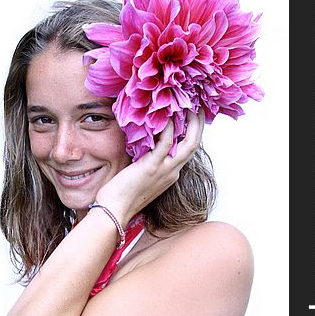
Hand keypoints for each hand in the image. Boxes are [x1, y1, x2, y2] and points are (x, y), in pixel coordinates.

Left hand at [95, 111, 204, 225]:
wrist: (115, 210)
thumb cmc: (122, 195)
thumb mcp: (142, 176)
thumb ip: (148, 160)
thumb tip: (144, 141)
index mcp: (170, 174)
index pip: (187, 150)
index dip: (191, 132)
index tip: (190, 116)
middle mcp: (172, 171)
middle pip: (194, 144)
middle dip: (199, 124)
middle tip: (197, 106)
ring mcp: (164, 170)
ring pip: (188, 144)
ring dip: (192, 123)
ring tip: (188, 105)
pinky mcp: (152, 167)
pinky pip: (166, 143)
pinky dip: (168, 128)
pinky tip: (166, 115)